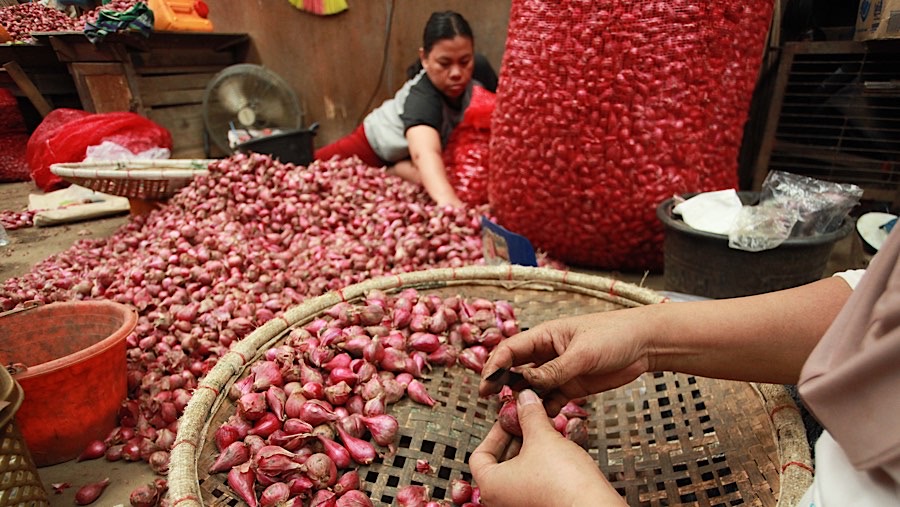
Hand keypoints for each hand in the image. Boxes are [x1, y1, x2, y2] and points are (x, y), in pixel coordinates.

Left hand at [469, 389, 624, 506]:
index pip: (481, 455)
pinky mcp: (543, 506)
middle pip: (502, 462)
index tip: (510, 420)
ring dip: (536, 449)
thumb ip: (530, 415)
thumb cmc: (563, 484)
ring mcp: (522, 505)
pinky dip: (547, 464)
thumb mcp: (542, 438)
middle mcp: (502, 501)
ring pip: (523, 471)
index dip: (496, 432)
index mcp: (491, 486)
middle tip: (531, 423)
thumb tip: (525, 400)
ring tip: (550, 433)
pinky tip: (562, 449)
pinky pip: (539, 482)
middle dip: (520, 437)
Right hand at [479, 310, 652, 414]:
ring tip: (514, 416)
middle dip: (502, 385)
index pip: (510, 350)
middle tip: (491, 402)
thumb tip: (528, 384)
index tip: (485, 386)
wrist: (644, 343)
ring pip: (532, 387)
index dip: (494, 367)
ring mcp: (559, 371)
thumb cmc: (613, 335)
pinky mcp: (572, 386)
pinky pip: (551, 400)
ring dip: (523, 400)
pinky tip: (540, 421)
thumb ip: (555, 370)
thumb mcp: (582, 353)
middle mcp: (547, 353)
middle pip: (516, 369)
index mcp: (545, 336)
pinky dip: (544, 410)